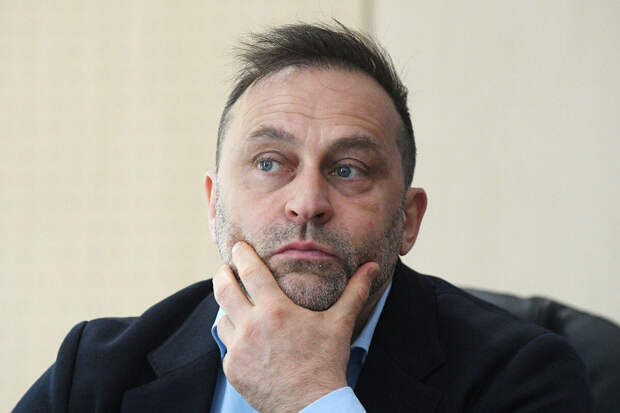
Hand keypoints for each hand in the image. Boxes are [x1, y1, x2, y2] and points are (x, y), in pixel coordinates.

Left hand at [212, 241, 378, 412]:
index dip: (242, 254)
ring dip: (228, 308)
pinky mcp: (232, 369)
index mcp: (276, 310)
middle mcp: (251, 326)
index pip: (250, 271)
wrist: (311, 406)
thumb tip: (373, 267)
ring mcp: (238, 349)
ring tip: (237, 303)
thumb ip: (354, 291)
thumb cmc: (326, 362)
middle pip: (223, 288)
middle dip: (222, 273)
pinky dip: (234, 338)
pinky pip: (227, 346)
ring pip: (223, 317)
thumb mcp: (340, 323)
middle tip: (226, 268)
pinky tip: (246, 338)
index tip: (239, 247)